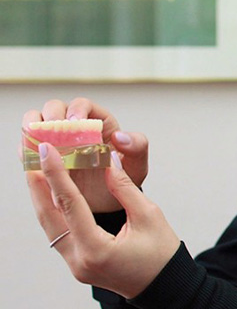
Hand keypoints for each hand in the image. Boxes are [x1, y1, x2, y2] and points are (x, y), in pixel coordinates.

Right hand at [22, 98, 149, 211]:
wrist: (110, 204)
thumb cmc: (125, 178)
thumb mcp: (138, 163)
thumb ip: (137, 146)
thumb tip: (119, 136)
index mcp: (98, 121)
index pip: (82, 104)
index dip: (76, 110)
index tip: (75, 123)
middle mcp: (74, 127)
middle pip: (54, 108)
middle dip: (50, 117)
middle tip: (53, 133)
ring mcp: (56, 141)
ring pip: (36, 123)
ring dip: (34, 130)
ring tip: (41, 145)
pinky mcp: (44, 157)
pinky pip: (28, 148)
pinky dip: (27, 151)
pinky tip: (35, 160)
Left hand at [27, 143, 179, 298]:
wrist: (166, 286)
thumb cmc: (162, 253)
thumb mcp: (148, 215)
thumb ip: (125, 188)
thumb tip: (108, 162)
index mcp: (97, 249)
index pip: (70, 204)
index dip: (57, 174)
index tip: (46, 151)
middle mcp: (79, 260)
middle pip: (49, 218)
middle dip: (39, 186)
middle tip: (32, 158)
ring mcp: (76, 266)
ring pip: (50, 227)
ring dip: (43, 199)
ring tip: (37, 172)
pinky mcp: (78, 265)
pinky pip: (60, 234)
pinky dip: (55, 212)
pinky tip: (53, 196)